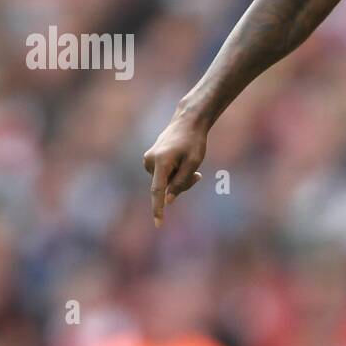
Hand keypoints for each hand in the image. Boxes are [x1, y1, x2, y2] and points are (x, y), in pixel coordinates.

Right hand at [142, 110, 207, 226]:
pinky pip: (163, 177)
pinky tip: (180, 161)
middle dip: (182, 186)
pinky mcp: (149, 161)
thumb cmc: (193, 142)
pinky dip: (174, 175)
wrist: (187, 123)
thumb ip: (181, 182)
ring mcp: (147, 161)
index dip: (158, 208)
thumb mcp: (193, 163)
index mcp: (161, 161)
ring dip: (178, 179)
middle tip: (197, 176)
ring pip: (165, 183)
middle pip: (166, 188)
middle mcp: (149, 161)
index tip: (158, 223)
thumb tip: (168, 201)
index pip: (158, 190)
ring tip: (186, 162)